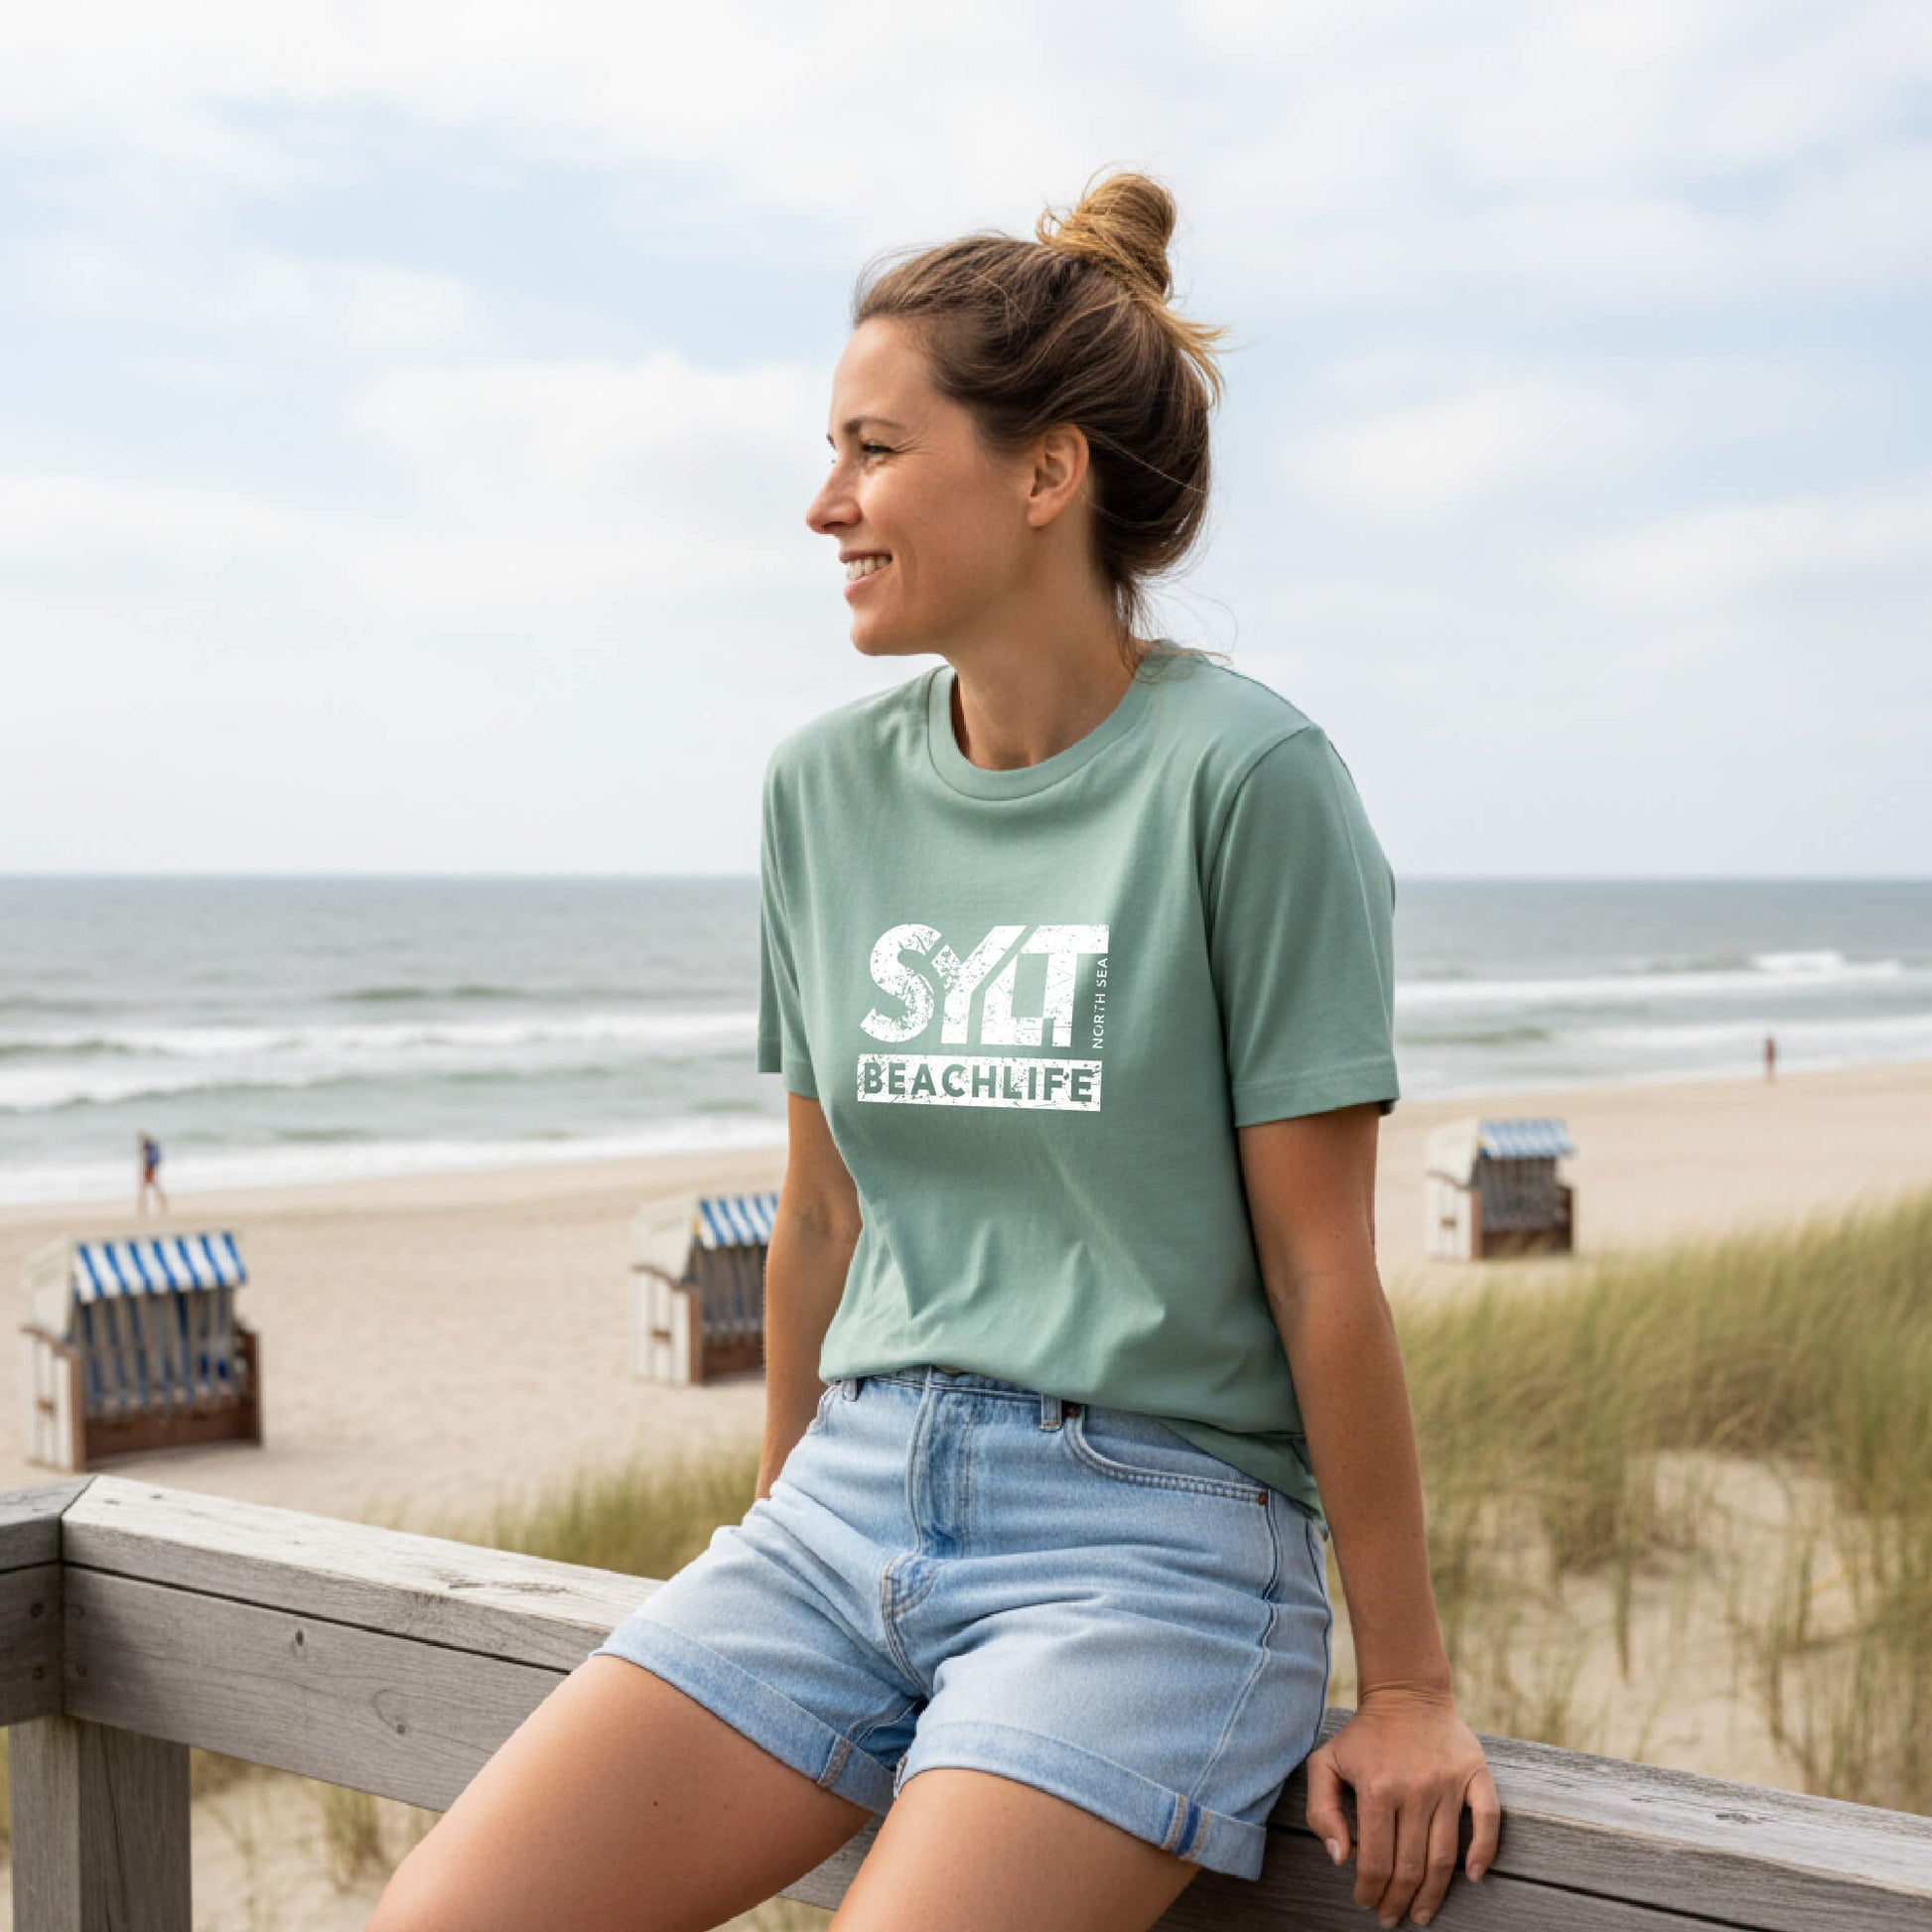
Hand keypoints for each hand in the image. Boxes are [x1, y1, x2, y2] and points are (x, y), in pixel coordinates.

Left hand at [1304, 1685, 1500, 1926]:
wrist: (1405, 1693)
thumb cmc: (1363, 1735)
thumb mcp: (1325, 1762)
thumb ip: (1322, 1810)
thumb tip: (1341, 1858)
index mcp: (1376, 1789)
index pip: (1375, 1859)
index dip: (1370, 1890)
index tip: (1366, 1903)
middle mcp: (1414, 1789)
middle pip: (1411, 1865)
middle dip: (1399, 1900)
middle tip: (1393, 1918)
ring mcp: (1448, 1783)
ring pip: (1444, 1855)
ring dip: (1435, 1892)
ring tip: (1423, 1913)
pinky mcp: (1475, 1774)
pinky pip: (1488, 1820)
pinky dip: (1483, 1852)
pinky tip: (1472, 1876)